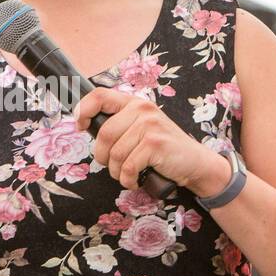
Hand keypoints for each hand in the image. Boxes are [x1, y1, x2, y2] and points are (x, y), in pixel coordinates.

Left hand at [72, 87, 223, 192]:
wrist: (195, 162)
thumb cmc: (163, 149)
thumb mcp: (142, 128)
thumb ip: (120, 123)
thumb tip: (86, 126)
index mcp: (134, 103)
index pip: (100, 96)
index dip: (83, 110)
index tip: (80, 126)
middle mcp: (142, 110)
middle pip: (104, 133)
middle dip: (102, 156)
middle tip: (112, 165)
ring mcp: (150, 125)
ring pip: (115, 153)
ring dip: (117, 171)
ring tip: (127, 174)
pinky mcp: (155, 144)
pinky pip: (128, 166)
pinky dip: (128, 179)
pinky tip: (135, 180)